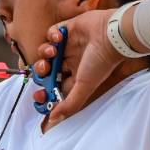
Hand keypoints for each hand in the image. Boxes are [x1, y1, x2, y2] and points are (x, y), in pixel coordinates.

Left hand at [32, 9, 127, 124]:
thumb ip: (69, 104)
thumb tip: (53, 119)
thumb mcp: (84, 86)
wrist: (111, 35)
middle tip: (45, 68)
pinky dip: (51, 35)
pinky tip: (59, 37)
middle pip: (47, 69)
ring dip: (44, 52)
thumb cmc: (100, 62)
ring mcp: (68, 45)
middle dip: (41, 71)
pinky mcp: (67, 30)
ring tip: (53, 51)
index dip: (45, 92)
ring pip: (46, 51)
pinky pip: (51, 33)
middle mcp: (71, 61)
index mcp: (75, 76)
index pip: (55, 87)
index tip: (38, 96)